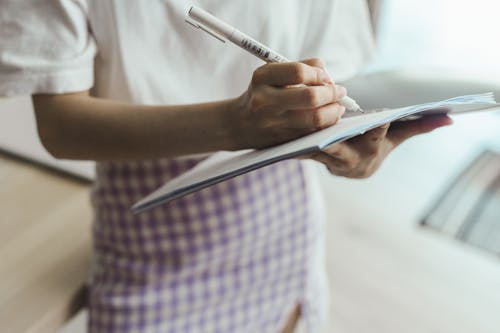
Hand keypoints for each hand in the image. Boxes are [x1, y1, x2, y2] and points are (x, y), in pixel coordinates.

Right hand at [232, 58, 345, 148]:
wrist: (238, 124)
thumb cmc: (263, 93)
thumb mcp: (272, 74)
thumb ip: (302, 67)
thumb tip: (329, 78)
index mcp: (262, 78)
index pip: (299, 72)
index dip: (319, 74)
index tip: (327, 78)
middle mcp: (265, 100)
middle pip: (310, 97)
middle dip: (332, 94)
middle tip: (340, 92)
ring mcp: (273, 122)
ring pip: (315, 118)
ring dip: (334, 111)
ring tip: (338, 107)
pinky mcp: (282, 139)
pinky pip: (312, 132)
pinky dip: (326, 124)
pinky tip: (329, 118)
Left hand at [307, 115, 452, 177]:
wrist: (350, 166)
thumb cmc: (374, 146)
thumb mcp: (395, 139)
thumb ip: (417, 128)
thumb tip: (450, 118)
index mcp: (371, 155)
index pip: (376, 140)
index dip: (379, 130)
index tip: (381, 118)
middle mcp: (349, 163)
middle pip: (341, 149)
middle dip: (335, 138)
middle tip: (328, 124)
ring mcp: (328, 163)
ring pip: (316, 150)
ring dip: (307, 138)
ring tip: (299, 124)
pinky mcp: (310, 159)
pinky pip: (301, 150)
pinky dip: (294, 141)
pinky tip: (284, 130)